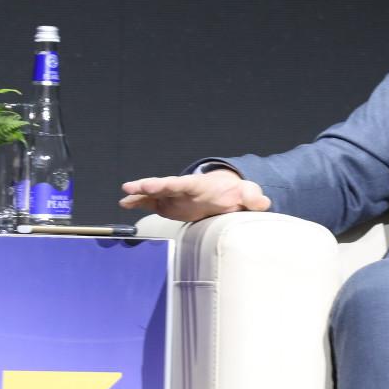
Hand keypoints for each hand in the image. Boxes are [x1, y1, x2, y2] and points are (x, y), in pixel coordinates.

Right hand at [118, 169, 270, 222]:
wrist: (230, 194)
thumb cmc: (237, 193)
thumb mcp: (248, 194)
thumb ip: (254, 197)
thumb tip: (264, 202)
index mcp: (200, 185)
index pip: (181, 183)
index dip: (167, 184)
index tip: (151, 185)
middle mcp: (184, 189)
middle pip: (164, 186)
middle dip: (148, 186)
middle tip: (130, 187)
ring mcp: (176, 197)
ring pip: (155, 194)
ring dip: (139, 195)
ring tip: (123, 198)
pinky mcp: (171, 205)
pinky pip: (153, 203)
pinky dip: (139, 203)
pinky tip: (125, 205)